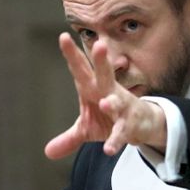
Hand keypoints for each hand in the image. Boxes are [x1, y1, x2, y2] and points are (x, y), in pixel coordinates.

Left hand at [45, 32, 166, 158]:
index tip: (63, 37)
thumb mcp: (87, 129)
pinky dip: (115, 140)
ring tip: (105, 104)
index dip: (72, 54)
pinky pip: (121, 132)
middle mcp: (108, 92)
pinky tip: (108, 149)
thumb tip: (47, 152)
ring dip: (111, 103)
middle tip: (100, 44)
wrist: (142, 126)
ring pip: (117, 101)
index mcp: (93, 88)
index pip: (81, 69)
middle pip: (104, 74)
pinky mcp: (129, 124)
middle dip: (102, 61)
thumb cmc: (110, 119)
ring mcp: (121, 107)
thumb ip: (69, 138)